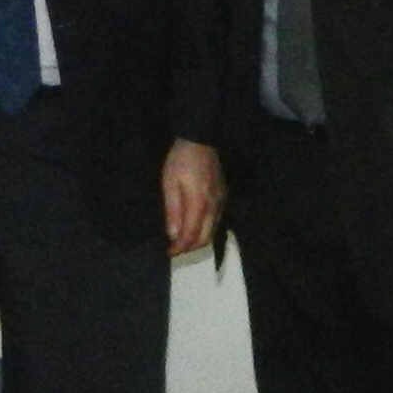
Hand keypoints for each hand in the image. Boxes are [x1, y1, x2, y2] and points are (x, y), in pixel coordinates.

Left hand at [160, 139, 223, 257]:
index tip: (169, 252)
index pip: (191, 237)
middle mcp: (214, 207)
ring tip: (182, 239)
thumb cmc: (180, 161)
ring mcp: (221, 201)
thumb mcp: (169, 184)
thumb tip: (173, 235)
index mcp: (199, 205)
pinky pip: (216, 220)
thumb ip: (172, 212)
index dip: (180, 248)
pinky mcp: (223, 196)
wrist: (200, 140)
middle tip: (174, 248)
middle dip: (189, 247)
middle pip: (205, 238)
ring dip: (197, 239)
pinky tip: (193, 225)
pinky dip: (204, 229)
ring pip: (212, 231)